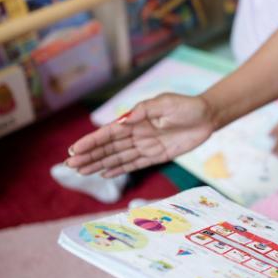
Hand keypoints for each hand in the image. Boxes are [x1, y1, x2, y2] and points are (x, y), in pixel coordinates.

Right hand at [66, 93, 215, 176]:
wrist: (208, 116)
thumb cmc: (187, 106)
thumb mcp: (165, 103)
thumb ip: (144, 111)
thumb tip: (124, 121)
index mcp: (136, 120)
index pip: (108, 133)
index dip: (91, 142)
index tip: (74, 150)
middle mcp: (137, 133)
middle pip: (109, 147)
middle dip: (89, 156)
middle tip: (70, 166)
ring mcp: (146, 145)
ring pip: (118, 157)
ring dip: (99, 164)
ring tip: (81, 172)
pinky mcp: (157, 156)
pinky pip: (135, 164)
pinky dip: (119, 169)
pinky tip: (105, 173)